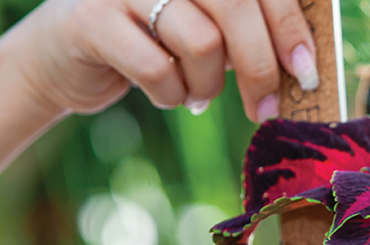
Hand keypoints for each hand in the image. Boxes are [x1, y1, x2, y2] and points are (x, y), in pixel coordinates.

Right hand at [19, 0, 317, 121]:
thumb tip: (305, 63)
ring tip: (195, 92)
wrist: (63, 58)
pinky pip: (158, 70)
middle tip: (265, 110)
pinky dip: (172, 95)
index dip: (289, 26)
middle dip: (260, 69)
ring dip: (207, 85)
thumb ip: (250, 32)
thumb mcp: (208, 28)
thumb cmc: (156, 43)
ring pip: (201, 43)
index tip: (307, 71)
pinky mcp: (91, 19)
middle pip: (236, 9)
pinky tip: (165, 94)